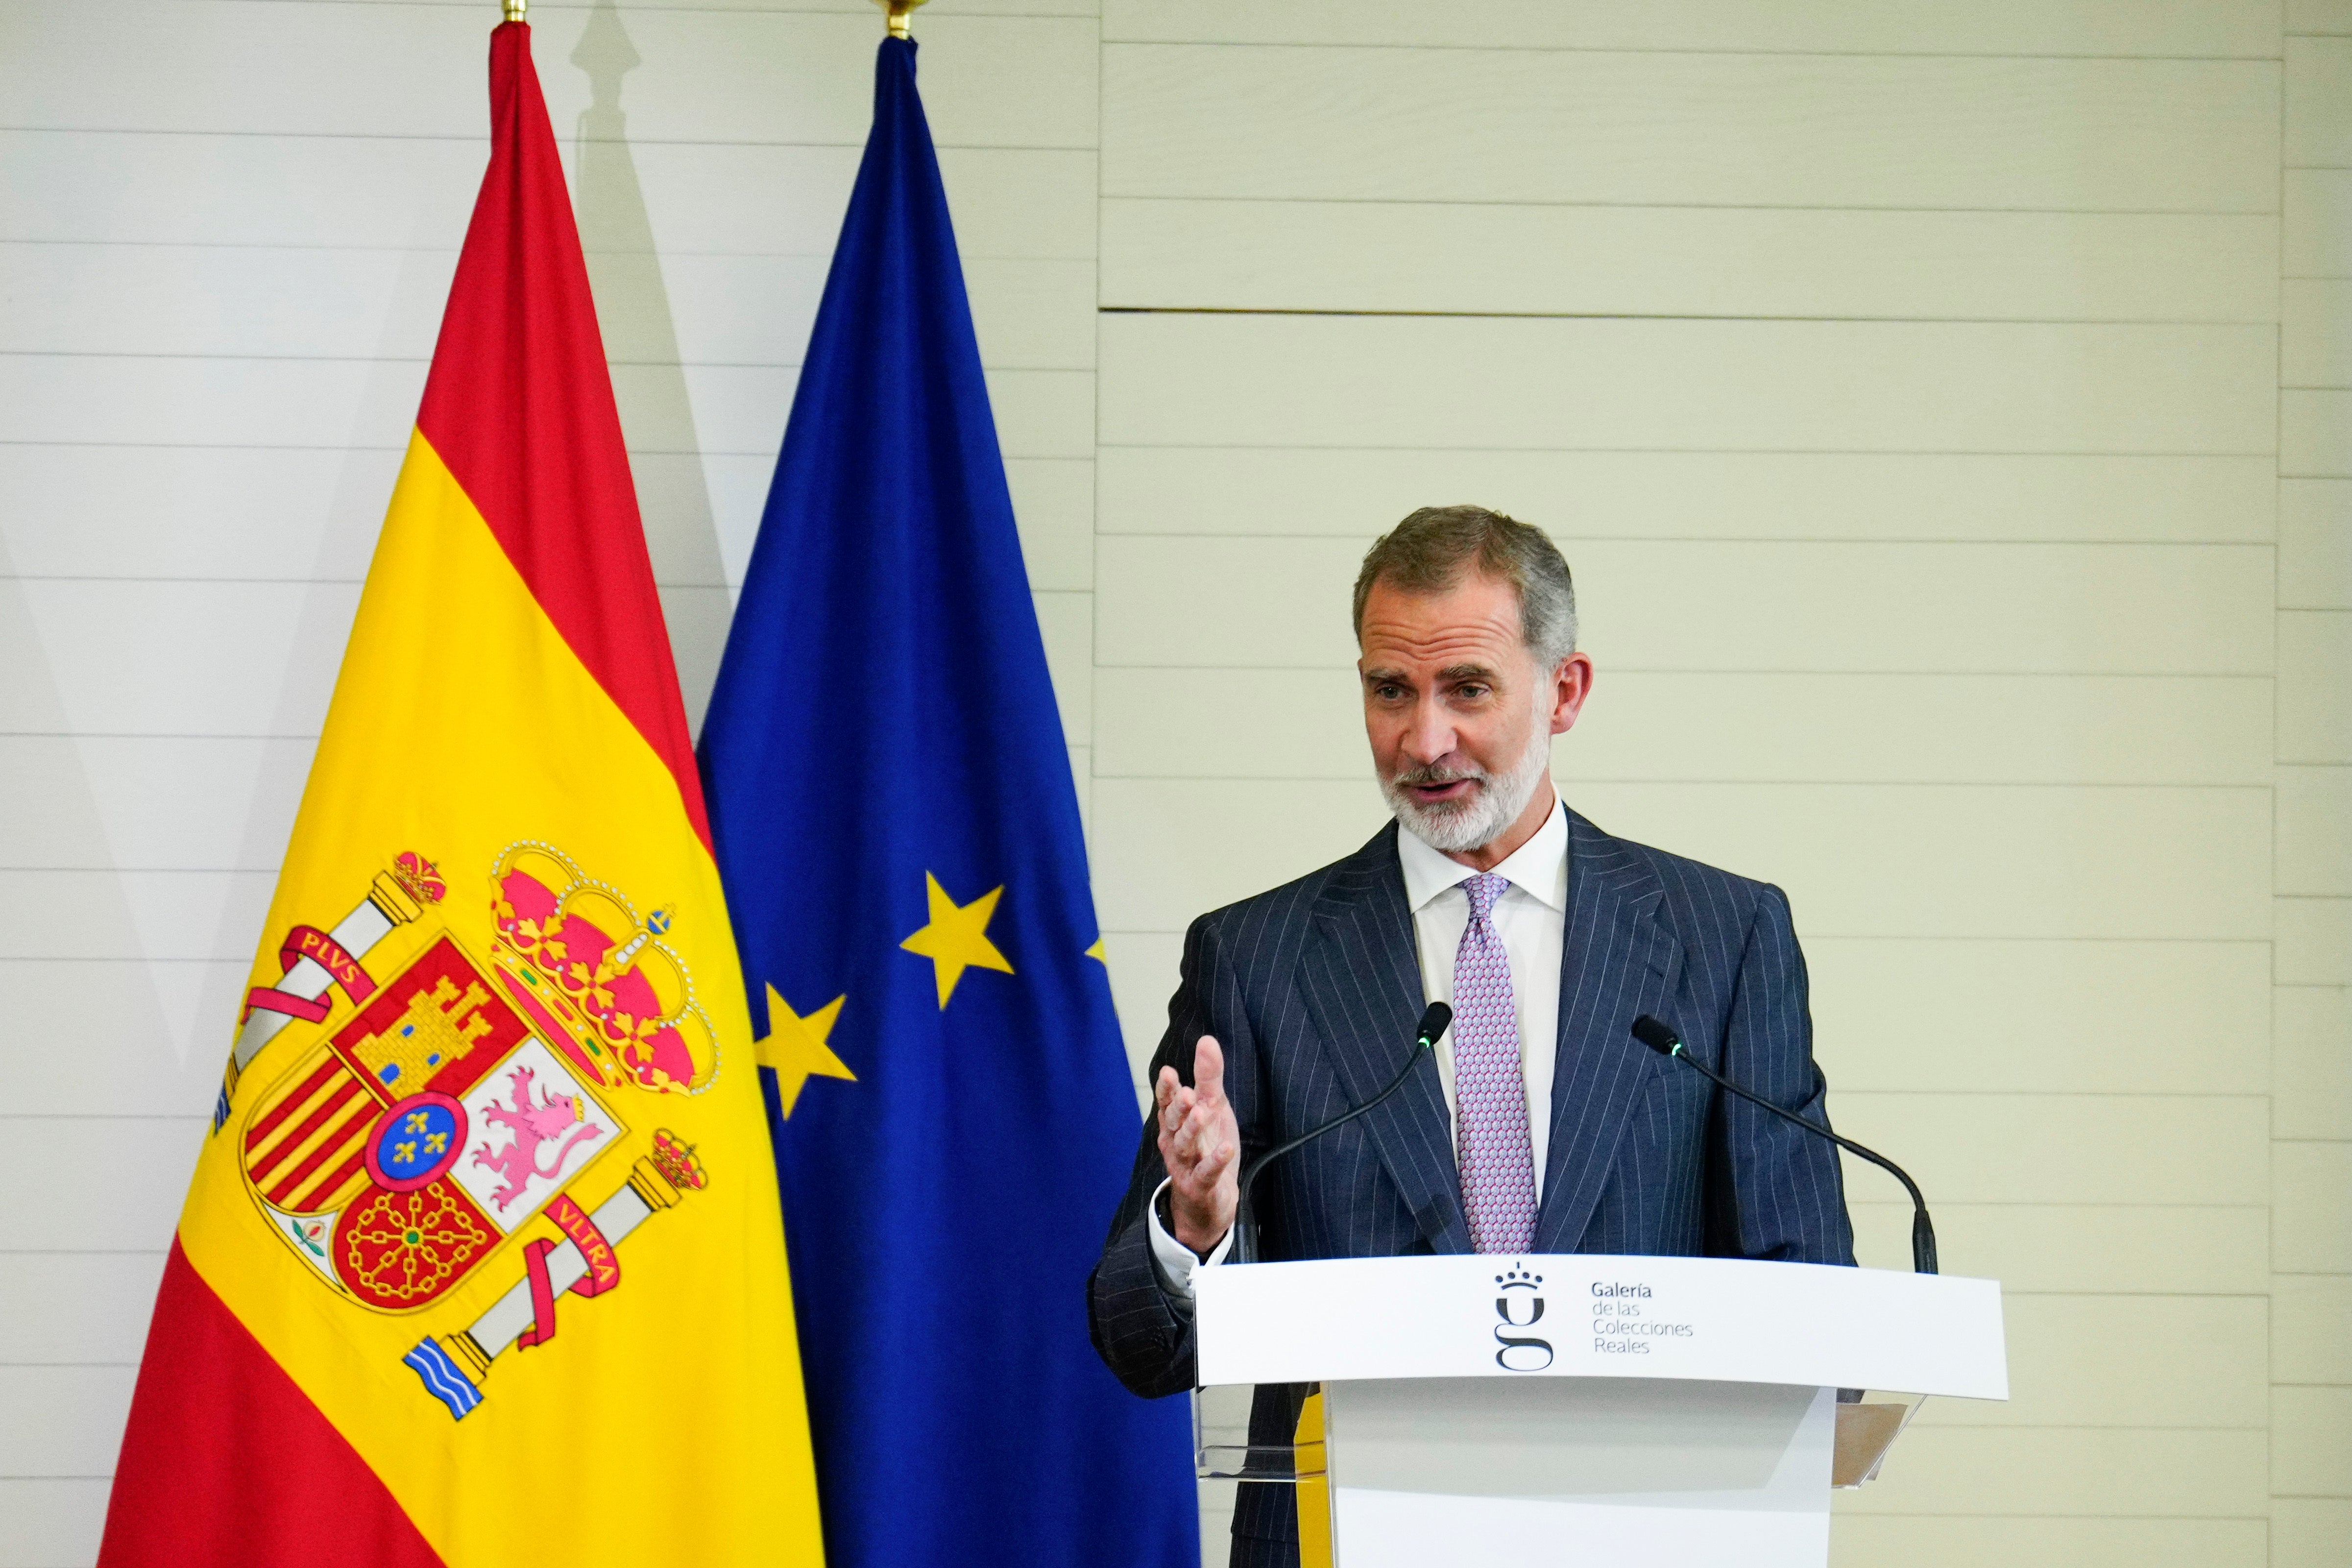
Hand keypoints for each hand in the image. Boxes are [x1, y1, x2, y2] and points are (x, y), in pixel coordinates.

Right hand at [1155, 1035, 1239, 1254]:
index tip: (1169, 1072)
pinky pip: (1206, 1173)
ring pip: (1184, 1146)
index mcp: (1174, 1121)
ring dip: (1192, 1131)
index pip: (1166, 1102)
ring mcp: (1185, 1165)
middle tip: (1186, 1093)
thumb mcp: (1212, 1107)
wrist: (1210, 1199)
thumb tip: (1207, 1040)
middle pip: (1172, 1123)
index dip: (1167, 1089)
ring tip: (1202, 1114)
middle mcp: (1174, 1142)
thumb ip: (1208, 1077)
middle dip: (1178, 1108)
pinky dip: (1215, 1161)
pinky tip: (1226, 1149)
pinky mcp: (1199, 1185)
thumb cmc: (1208, 1145)